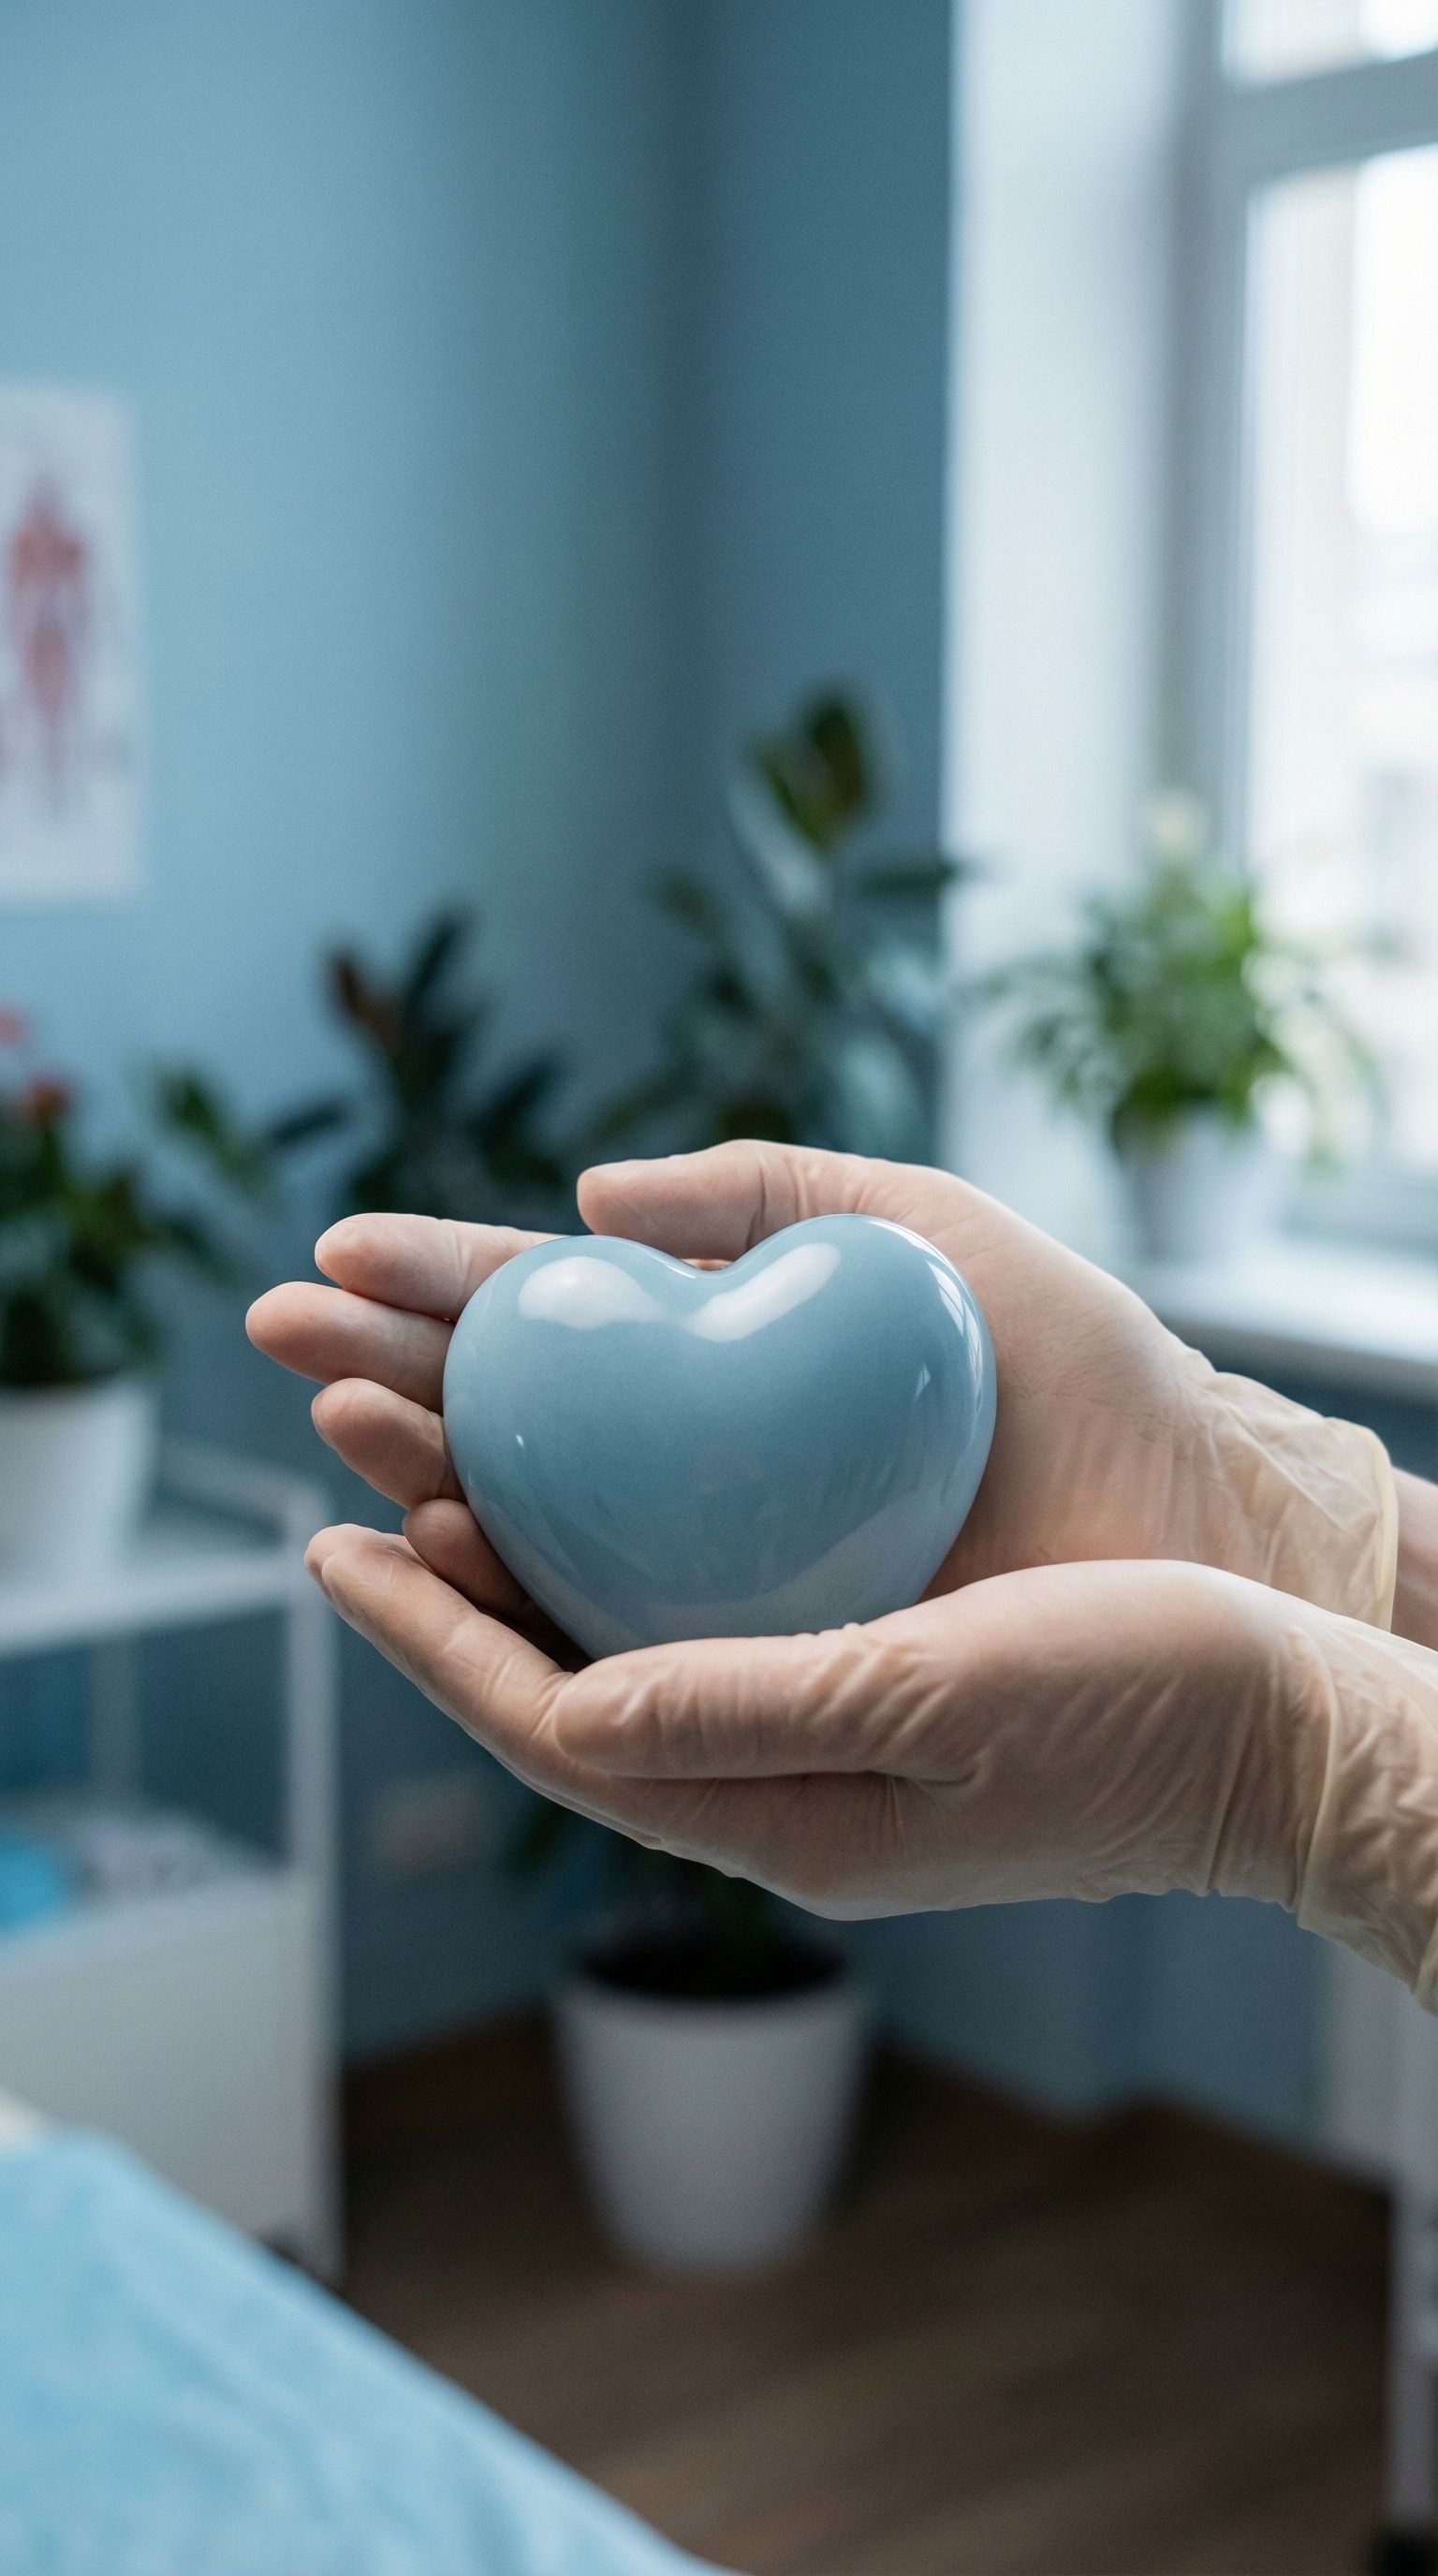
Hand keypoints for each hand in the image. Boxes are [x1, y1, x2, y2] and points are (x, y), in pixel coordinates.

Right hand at [248, 1140, 1394, 1627]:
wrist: (1208, 1525)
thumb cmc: (1088, 1377)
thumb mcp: (931, 1231)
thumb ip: (775, 1188)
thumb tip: (593, 1205)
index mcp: (733, 1366)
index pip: (558, 1316)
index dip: (444, 1282)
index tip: (334, 1253)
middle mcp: (703, 1477)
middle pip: (512, 1418)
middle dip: (387, 1372)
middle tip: (282, 1337)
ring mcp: (722, 1576)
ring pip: (530, 1528)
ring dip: (416, 1475)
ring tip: (343, 1430)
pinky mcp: (757, 1668)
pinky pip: (606, 1635)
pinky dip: (507, 1597)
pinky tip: (437, 1545)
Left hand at [305, 1525, 1437, 1996]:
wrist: (1283, 1738)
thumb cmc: (1139, 1704)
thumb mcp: (934, 1699)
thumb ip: (746, 1707)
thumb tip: (561, 1704)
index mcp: (787, 1821)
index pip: (552, 1733)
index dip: (429, 1644)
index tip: (330, 1545)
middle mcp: (785, 1805)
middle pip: (562, 1704)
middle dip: (444, 1606)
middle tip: (345, 1489)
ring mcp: (829, 1767)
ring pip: (626, 1673)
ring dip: (523, 1587)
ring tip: (435, 1486)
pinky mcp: (875, 1712)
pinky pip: (705, 1648)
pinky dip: (626, 1582)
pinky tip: (608, 1520)